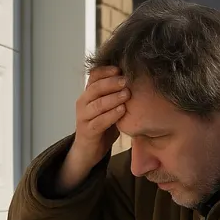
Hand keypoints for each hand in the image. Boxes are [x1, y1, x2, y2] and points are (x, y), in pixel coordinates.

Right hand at [56, 66, 129, 193]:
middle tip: (126, 80)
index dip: (106, 71)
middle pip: (95, 87)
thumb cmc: (102, 126)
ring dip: (113, 98)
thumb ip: (116, 95)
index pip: (94, 76)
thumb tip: (136, 79)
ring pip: (97, 104)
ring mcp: (83, 117)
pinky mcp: (87, 131)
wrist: (89, 150)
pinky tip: (122, 111)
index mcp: (88, 94)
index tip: (120, 69)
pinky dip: (111, 115)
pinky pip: (99, 121)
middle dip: (111, 83)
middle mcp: (83, 103)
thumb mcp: (109, 107)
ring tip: (127, 94)